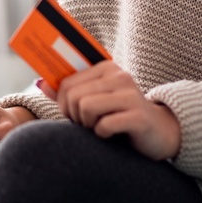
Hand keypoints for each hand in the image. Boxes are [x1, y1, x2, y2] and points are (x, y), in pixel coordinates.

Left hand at [39, 61, 181, 160]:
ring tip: (100, 127)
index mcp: (107, 68)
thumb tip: (41, 82)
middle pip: (74, 96)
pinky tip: (113, 134)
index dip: (63, 103)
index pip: (67, 82)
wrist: (159, 133)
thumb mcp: (94, 100)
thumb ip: (68, 92)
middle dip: (75, 116)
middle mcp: (119, 77)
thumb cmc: (120, 116)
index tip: (74, 114)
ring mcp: (130, 95)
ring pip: (85, 107)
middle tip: (88, 124)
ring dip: (88, 125)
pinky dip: (103, 134)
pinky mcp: (138, 116)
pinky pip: (104, 125)